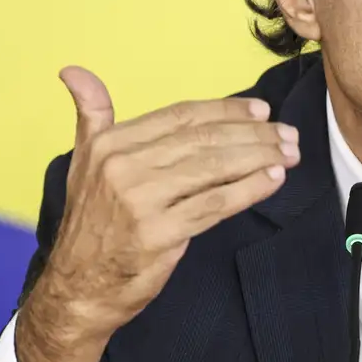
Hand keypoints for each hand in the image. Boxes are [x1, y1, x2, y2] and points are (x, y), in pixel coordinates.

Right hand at [16, 66, 299, 361]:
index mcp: (109, 143)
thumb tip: (72, 70)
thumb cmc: (92, 224)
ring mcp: (140, 200)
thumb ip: (91, 116)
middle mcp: (122, 166)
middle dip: (254, 133)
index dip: (227, 110)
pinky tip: (273, 180)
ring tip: (289, 154)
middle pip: (204, 139)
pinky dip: (249, 189)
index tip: (262, 111)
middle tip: (288, 134)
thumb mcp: (83, 163)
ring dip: (260, 157)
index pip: (182, 115)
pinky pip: (215, 204)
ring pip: (214, 167)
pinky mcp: (159, 233)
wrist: (77, 291)